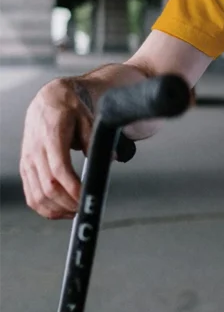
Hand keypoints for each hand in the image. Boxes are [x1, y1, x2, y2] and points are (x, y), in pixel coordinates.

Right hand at [20, 79, 91, 218]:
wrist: (48, 100)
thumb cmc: (68, 107)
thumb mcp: (87, 117)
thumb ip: (94, 140)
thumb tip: (110, 159)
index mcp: (51, 137)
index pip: (59, 170)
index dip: (73, 188)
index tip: (86, 197)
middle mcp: (35, 151)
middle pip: (48, 187)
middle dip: (68, 203)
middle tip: (85, 207)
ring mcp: (28, 161)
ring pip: (37, 196)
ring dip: (56, 209)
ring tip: (75, 211)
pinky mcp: (26, 168)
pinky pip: (30, 195)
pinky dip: (44, 208)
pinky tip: (59, 209)